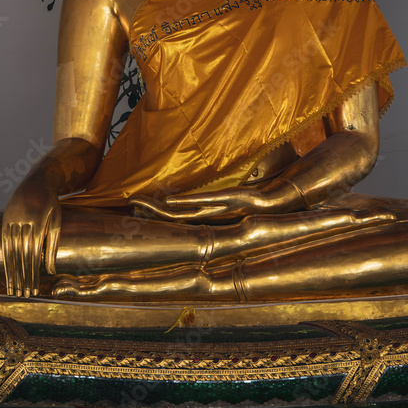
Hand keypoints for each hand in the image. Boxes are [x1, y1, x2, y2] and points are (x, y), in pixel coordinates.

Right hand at [2, 174, 61, 296]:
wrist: (36, 181)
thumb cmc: (51, 203)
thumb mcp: (56, 220)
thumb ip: (53, 245)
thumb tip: (51, 271)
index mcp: (36, 223)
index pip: (33, 255)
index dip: (32, 274)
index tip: (34, 290)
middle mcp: (21, 223)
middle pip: (20, 256)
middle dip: (22, 277)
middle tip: (24, 296)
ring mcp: (10, 222)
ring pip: (10, 252)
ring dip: (12, 273)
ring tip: (14, 290)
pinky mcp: (5, 221)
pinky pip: (4, 244)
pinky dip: (5, 260)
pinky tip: (7, 273)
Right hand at [131, 186, 282, 222]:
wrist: (277, 202)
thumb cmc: (255, 201)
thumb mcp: (231, 199)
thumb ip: (215, 198)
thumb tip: (201, 189)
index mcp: (207, 217)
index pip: (175, 218)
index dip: (155, 214)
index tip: (135, 208)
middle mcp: (208, 217)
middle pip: (173, 218)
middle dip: (150, 212)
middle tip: (129, 206)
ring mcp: (217, 210)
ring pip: (183, 213)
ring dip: (161, 209)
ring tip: (140, 205)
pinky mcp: (228, 200)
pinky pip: (202, 202)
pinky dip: (185, 202)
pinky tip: (168, 201)